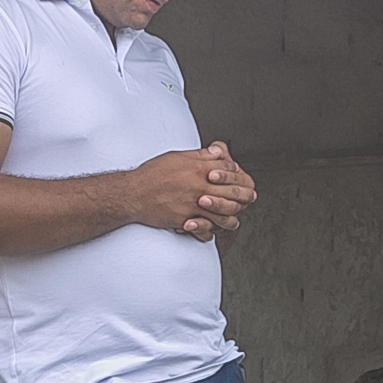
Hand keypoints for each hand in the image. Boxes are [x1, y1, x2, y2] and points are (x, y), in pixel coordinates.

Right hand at [131, 144, 256, 238]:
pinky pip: (206, 227)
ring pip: (224, 212)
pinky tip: (215, 231)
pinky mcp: (186, 219)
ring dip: (232, 215)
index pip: (229, 169)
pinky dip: (213, 231)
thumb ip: (200, 156)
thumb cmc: (152, 174)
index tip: (242, 177)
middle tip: (250, 197)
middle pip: (233, 191)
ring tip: (235, 217)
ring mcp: (194, 204)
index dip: (238, 173)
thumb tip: (219, 152)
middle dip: (245, 194)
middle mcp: (199, 185)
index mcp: (199, 168)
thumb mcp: (177, 157)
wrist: (132, 194)